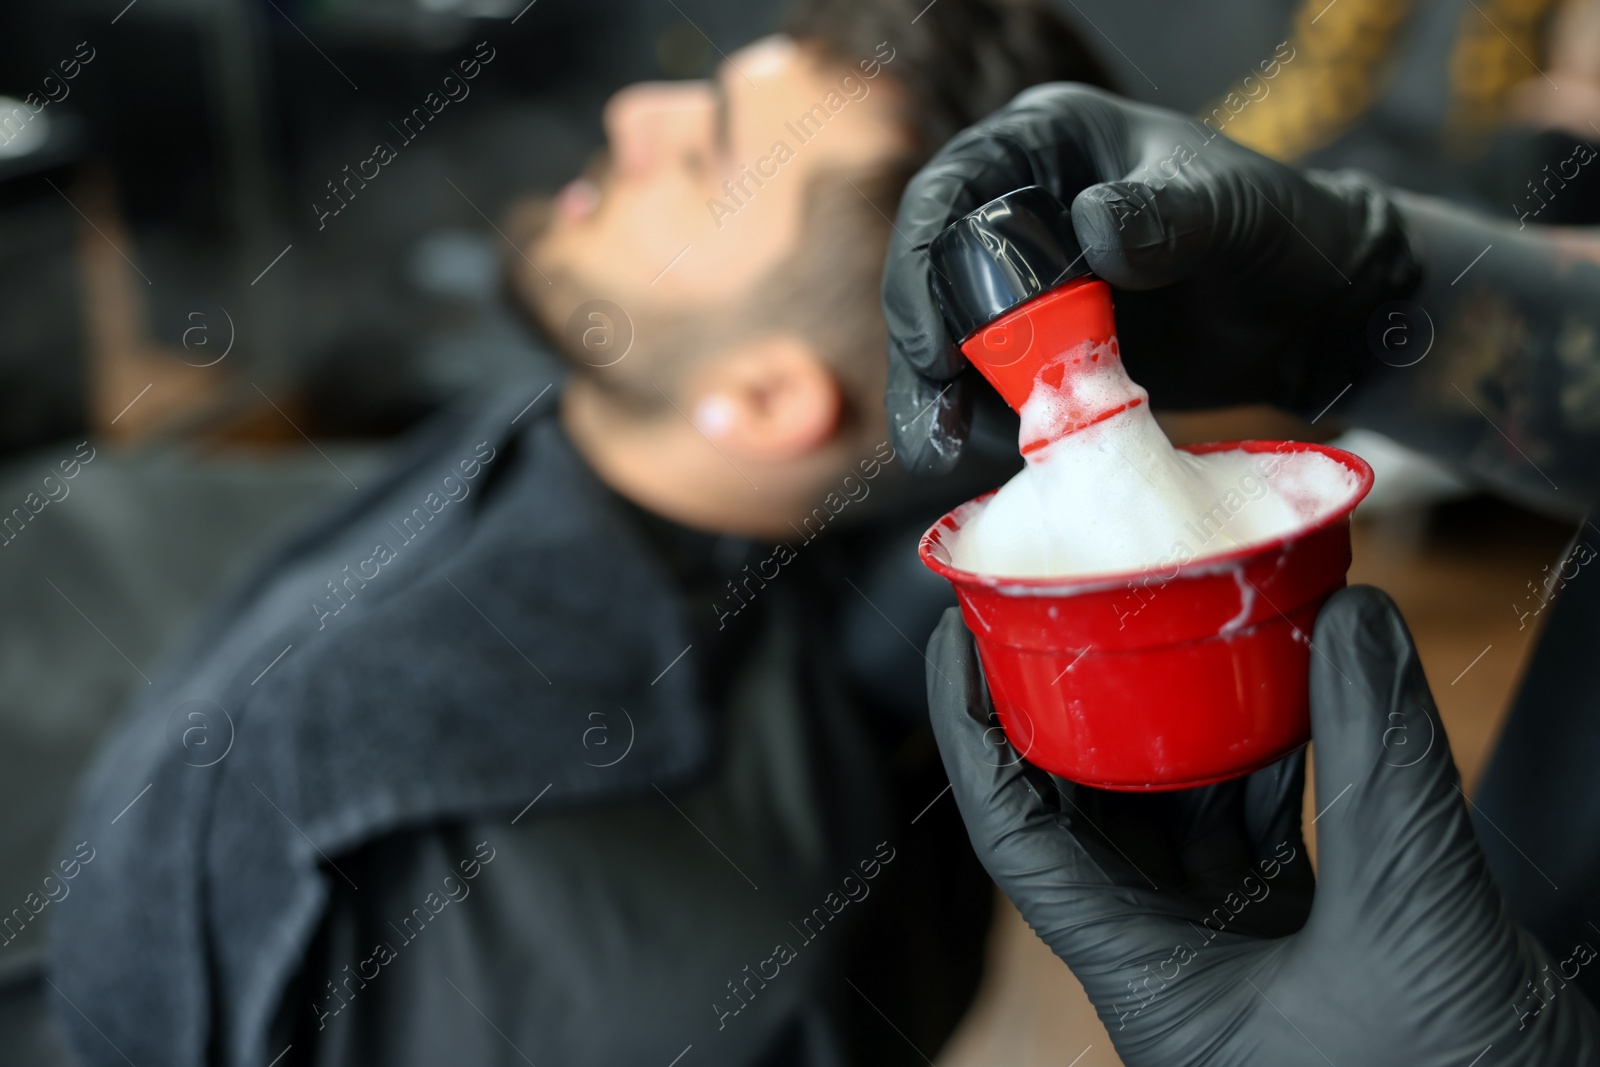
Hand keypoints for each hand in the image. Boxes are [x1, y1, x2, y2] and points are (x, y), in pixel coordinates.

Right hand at [884, 84, 1419, 473]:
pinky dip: (985, 425)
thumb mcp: (1234, 213)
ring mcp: (1025, 285)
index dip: (922, 265)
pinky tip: (998, 457)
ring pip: (946, 340)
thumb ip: (1171, 215)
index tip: (936, 345)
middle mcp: (1019, 209)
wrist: (1316, 315)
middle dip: (921, 353)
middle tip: (934, 426)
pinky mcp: (1040, 348)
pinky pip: (988, 387)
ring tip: (943, 456)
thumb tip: (1095, 229)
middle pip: (929, 275)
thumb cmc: (1281, 233)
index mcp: (1047, 143)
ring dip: (937, 402)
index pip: (950, 191)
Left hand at [926, 586, 1599, 1064]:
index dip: (971, 730)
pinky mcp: (1298, 949)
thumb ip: (1383, 766)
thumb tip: (1353, 621)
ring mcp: (1233, 958)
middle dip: (1075, 709)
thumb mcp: (1412, 920)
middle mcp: (1170, 964)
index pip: (1012, 834)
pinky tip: (1291, 703)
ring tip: (1185, 636)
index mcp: (1145, 980)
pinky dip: (1262, 763)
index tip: (959, 639)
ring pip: (1172, 817)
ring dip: (1181, 728)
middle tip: (1073, 611)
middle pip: (1083, 812)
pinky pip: (1249, 832)